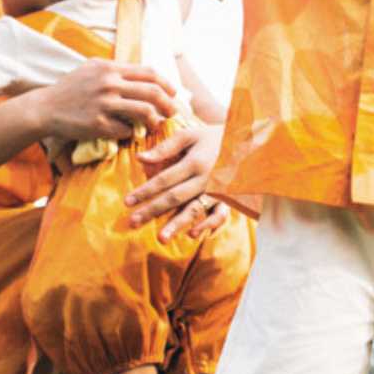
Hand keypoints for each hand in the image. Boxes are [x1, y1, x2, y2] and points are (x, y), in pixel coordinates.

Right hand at [34, 61, 177, 144]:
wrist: (44, 108)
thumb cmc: (71, 88)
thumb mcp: (92, 68)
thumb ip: (117, 69)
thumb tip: (147, 75)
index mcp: (110, 68)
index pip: (150, 73)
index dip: (167, 84)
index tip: (173, 93)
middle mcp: (109, 84)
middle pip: (153, 92)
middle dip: (169, 104)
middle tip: (173, 112)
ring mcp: (103, 104)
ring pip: (144, 112)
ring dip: (155, 120)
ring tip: (156, 124)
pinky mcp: (97, 124)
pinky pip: (126, 130)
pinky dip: (131, 132)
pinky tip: (130, 133)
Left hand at [124, 120, 224, 238]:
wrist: (246, 141)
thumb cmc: (211, 138)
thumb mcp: (189, 135)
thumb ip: (165, 147)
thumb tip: (140, 159)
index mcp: (195, 162)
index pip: (164, 180)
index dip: (145, 191)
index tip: (127, 202)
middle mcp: (206, 179)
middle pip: (175, 198)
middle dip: (153, 211)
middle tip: (133, 223)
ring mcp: (218, 190)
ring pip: (195, 210)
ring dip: (177, 225)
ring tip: (161, 238)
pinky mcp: (228, 198)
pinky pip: (220, 215)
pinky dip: (207, 226)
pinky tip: (192, 235)